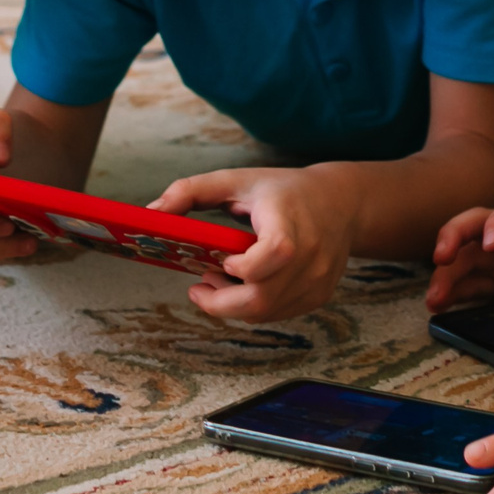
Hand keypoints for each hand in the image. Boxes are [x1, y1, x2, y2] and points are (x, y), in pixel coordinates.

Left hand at [151, 165, 355, 321]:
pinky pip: (278, 313)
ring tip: (221, 281)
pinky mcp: (320, 295)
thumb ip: (191, 191)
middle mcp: (311, 253)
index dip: (246, 267)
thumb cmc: (282, 191)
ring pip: (267, 312)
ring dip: (234, 306)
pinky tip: (245, 286)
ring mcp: (318, 278)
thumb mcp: (237, 180)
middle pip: (263, 298)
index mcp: (290, 219)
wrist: (341, 203)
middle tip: (199, 287)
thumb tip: (151, 212)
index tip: (223, 262)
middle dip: (220, 302)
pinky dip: (254, 307)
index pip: (277, 252)